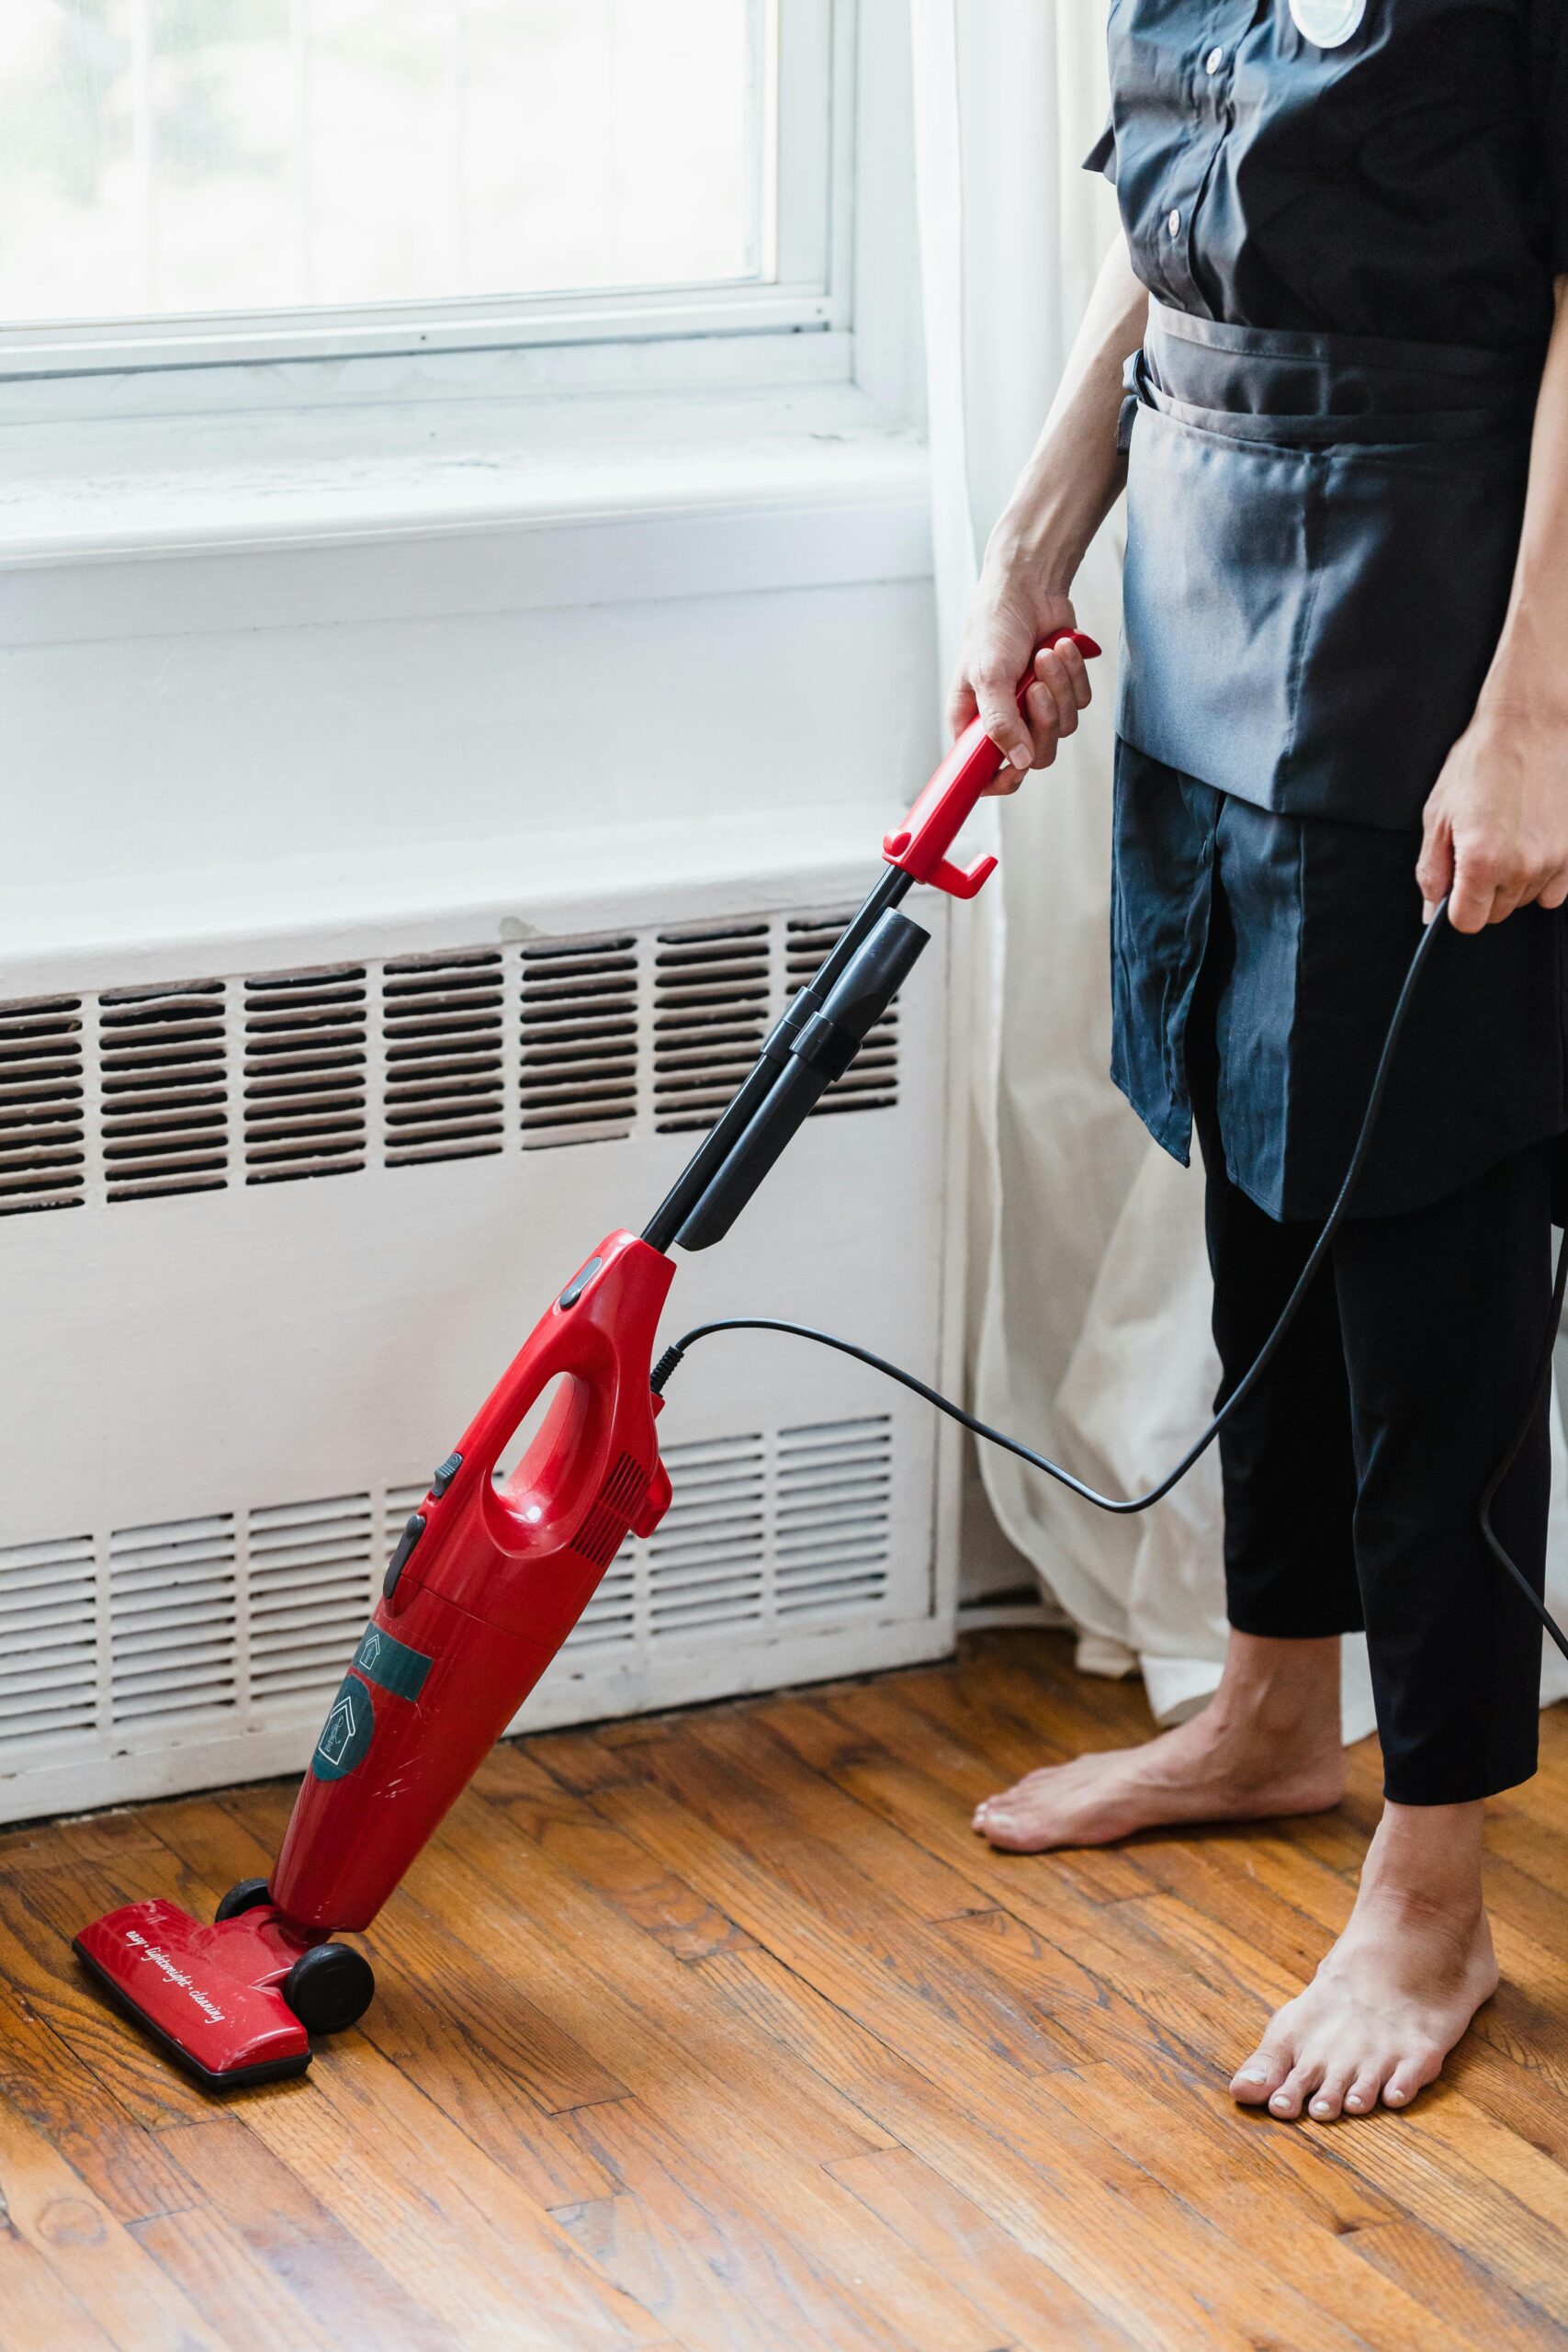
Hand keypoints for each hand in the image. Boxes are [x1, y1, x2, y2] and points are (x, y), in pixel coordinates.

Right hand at [948, 557, 1093, 795]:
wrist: (1029, 587)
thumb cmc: (995, 625)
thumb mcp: (988, 675)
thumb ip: (1000, 723)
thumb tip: (1020, 761)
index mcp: (974, 722)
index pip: (984, 773)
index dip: (1002, 781)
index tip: (1018, 770)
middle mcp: (1005, 720)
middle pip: (1035, 755)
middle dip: (1043, 721)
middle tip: (1036, 687)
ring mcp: (1035, 707)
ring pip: (1062, 728)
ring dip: (1059, 688)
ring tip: (1045, 655)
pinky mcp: (1062, 691)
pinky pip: (1079, 703)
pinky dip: (1073, 675)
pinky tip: (1060, 647)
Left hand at [1418, 697, 1567, 933]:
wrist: (1533, 722)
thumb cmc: (1482, 761)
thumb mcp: (1439, 814)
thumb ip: (1432, 870)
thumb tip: (1430, 911)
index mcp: (1482, 861)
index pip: (1467, 922)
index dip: (1457, 907)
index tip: (1457, 888)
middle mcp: (1523, 867)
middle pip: (1497, 913)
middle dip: (1483, 892)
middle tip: (1480, 850)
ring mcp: (1554, 860)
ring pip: (1525, 900)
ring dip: (1512, 882)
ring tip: (1507, 838)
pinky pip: (1556, 891)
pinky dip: (1543, 878)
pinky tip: (1531, 847)